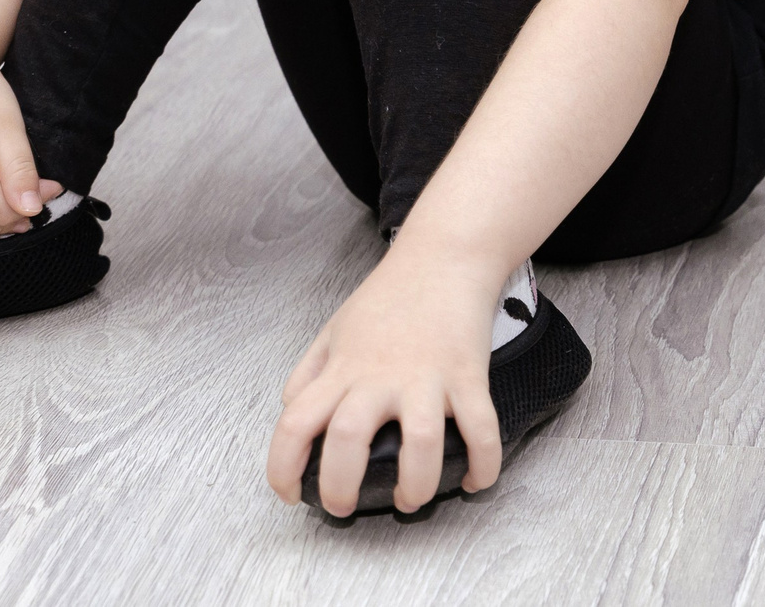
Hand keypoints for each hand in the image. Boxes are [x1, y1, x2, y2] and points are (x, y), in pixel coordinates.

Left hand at [265, 245, 504, 516]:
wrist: (443, 257)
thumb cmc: (389, 296)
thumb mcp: (334, 330)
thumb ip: (308, 372)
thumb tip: (290, 411)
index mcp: (343, 368)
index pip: (295, 420)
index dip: (282, 466)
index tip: (288, 492)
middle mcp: (379, 376)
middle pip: (348, 440)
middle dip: (341, 487)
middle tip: (343, 508)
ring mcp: (426, 377)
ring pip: (419, 446)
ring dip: (414, 487)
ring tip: (409, 500)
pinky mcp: (468, 376)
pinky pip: (480, 431)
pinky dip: (482, 466)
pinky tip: (474, 481)